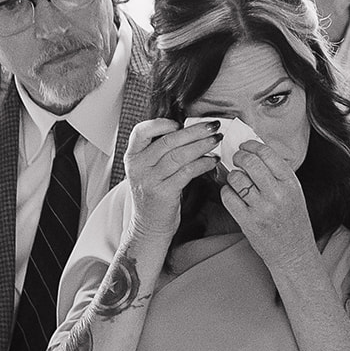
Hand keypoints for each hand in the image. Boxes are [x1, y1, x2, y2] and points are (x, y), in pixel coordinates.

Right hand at [123, 119, 219, 240]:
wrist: (149, 226)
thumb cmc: (154, 195)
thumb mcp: (148, 170)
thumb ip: (160, 151)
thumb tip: (189, 130)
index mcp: (132, 156)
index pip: (141, 131)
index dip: (162, 123)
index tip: (181, 123)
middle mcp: (138, 167)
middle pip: (168, 141)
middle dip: (194, 131)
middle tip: (213, 126)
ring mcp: (149, 180)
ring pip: (179, 155)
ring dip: (202, 146)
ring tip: (216, 140)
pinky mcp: (163, 193)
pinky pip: (186, 172)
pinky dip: (202, 164)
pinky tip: (212, 161)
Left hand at [220, 142, 315, 267]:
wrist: (293, 251)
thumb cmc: (292, 220)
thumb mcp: (293, 192)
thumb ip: (277, 173)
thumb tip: (254, 152)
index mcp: (290, 183)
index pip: (267, 153)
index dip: (251, 145)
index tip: (245, 146)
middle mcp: (277, 194)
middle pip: (250, 162)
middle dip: (238, 157)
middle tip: (236, 159)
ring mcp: (262, 209)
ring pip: (236, 178)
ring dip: (232, 175)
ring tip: (236, 180)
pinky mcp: (248, 222)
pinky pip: (228, 197)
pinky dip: (226, 192)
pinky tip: (232, 194)